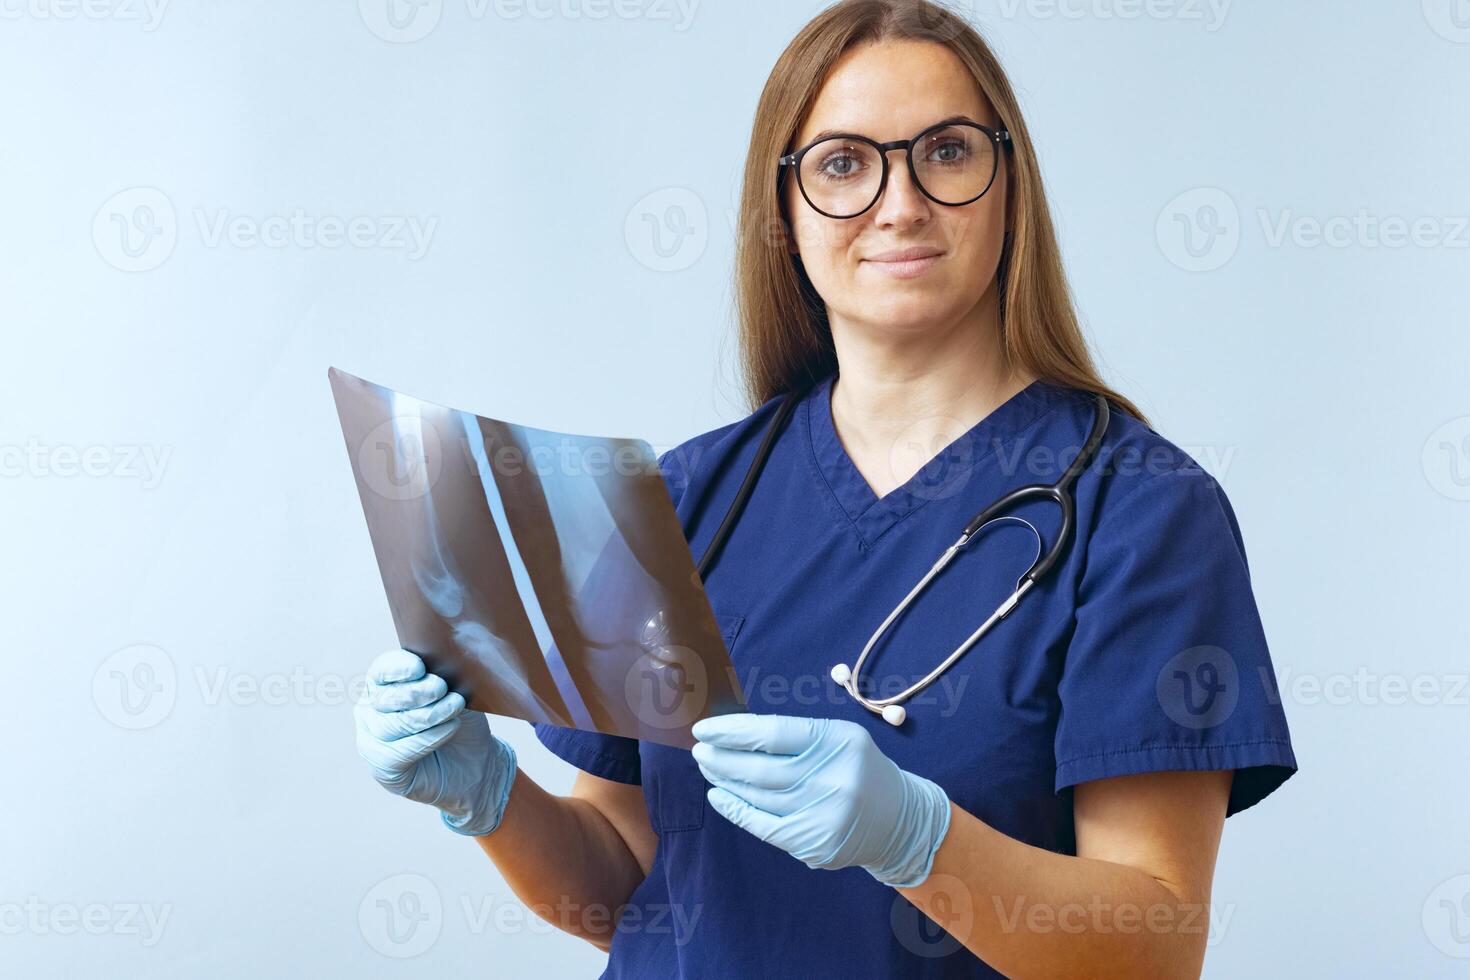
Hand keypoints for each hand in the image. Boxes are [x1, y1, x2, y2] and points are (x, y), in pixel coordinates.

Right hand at [354, 649, 517, 836]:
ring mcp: (373, 740)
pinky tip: (450, 728)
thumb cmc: (462, 721)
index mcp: (384, 685)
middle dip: (417, 692)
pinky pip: (398, 753)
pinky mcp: (383, 768)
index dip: (397, 668)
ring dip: (428, 715)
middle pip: (385, 698)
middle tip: (443, 689)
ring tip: (454, 708)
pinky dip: (427, 739)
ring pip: (391, 725)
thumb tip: (444, 659)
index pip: (381, 671)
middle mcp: (371, 711)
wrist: (477, 763)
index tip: (419, 668)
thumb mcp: (456, 691)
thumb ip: (443, 675)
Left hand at [690, 713, 950, 887]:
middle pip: (760, 768)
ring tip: (708, 767)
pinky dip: (736, 810)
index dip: (732, 731)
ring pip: (758, 797)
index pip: (772, 733)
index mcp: (837, 741)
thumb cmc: (857, 768)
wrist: (898, 818)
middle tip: (698, 749)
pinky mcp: (814, 844)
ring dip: (725, 780)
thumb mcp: (838, 738)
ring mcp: (823, 815)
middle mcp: (831, 778)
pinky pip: (764, 826)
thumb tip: (735, 733)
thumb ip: (794, 735)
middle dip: (721, 757)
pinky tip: (719, 796)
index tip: (705, 728)